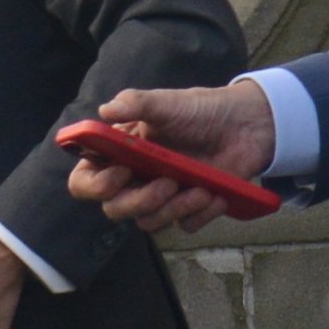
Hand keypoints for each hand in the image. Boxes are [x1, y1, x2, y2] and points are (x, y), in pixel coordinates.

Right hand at [61, 81, 269, 232]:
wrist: (244, 123)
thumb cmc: (198, 110)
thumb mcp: (166, 102)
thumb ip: (136, 103)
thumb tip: (104, 110)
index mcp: (119, 153)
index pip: (84, 181)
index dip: (95, 184)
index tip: (121, 171)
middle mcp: (134, 178)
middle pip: (115, 208)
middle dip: (139, 201)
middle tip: (167, 182)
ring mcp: (161, 196)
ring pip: (148, 222)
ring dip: (173, 210)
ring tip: (201, 189)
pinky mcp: (188, 208)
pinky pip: (185, 226)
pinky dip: (200, 214)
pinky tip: (216, 194)